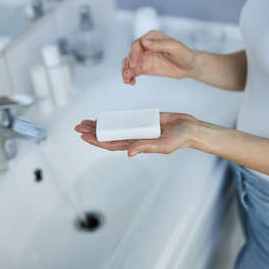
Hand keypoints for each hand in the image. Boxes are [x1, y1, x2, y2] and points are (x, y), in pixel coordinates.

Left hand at [74, 112, 197, 156]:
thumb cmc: (180, 139)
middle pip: (108, 136)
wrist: (191, 128)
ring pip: (113, 127)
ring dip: (99, 125)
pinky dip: (113, 118)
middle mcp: (134, 138)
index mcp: (136, 145)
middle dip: (92, 132)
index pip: (111, 144)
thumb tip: (129, 152)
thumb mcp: (164, 144)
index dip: (96, 141)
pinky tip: (104, 116)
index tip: (84, 136)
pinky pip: (124, 119)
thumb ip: (147, 147)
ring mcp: (137, 129)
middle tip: (77, 127)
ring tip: (85, 122)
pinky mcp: (142, 119)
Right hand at [122, 31, 195, 84]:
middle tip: (129, 73)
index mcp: (152, 37)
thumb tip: (145, 43)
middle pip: (130, 54)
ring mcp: (144, 57)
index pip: (137, 44)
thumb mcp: (174, 47)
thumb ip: (160, 44)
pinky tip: (130, 82)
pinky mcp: (145, 68)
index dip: (133, 54)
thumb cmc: (184, 53)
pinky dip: (130, 76)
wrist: (188, 66)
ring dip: (125, 71)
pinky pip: (133, 71)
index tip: (134, 64)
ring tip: (127, 79)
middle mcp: (145, 46)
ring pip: (129, 63)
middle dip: (128, 64)